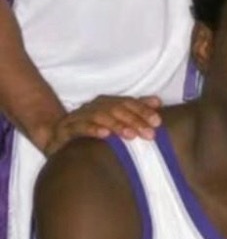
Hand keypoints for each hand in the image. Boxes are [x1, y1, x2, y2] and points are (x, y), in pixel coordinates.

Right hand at [43, 95, 162, 153]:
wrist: (56, 138)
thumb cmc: (93, 130)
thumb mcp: (115, 120)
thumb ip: (136, 110)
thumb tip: (157, 101)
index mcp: (107, 102)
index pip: (129, 103)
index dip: (144, 110)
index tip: (158, 122)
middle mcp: (94, 106)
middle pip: (117, 109)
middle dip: (135, 120)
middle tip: (150, 134)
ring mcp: (79, 116)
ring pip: (100, 116)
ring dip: (117, 125)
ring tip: (131, 135)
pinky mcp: (65, 129)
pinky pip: (80, 127)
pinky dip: (93, 130)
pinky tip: (105, 135)